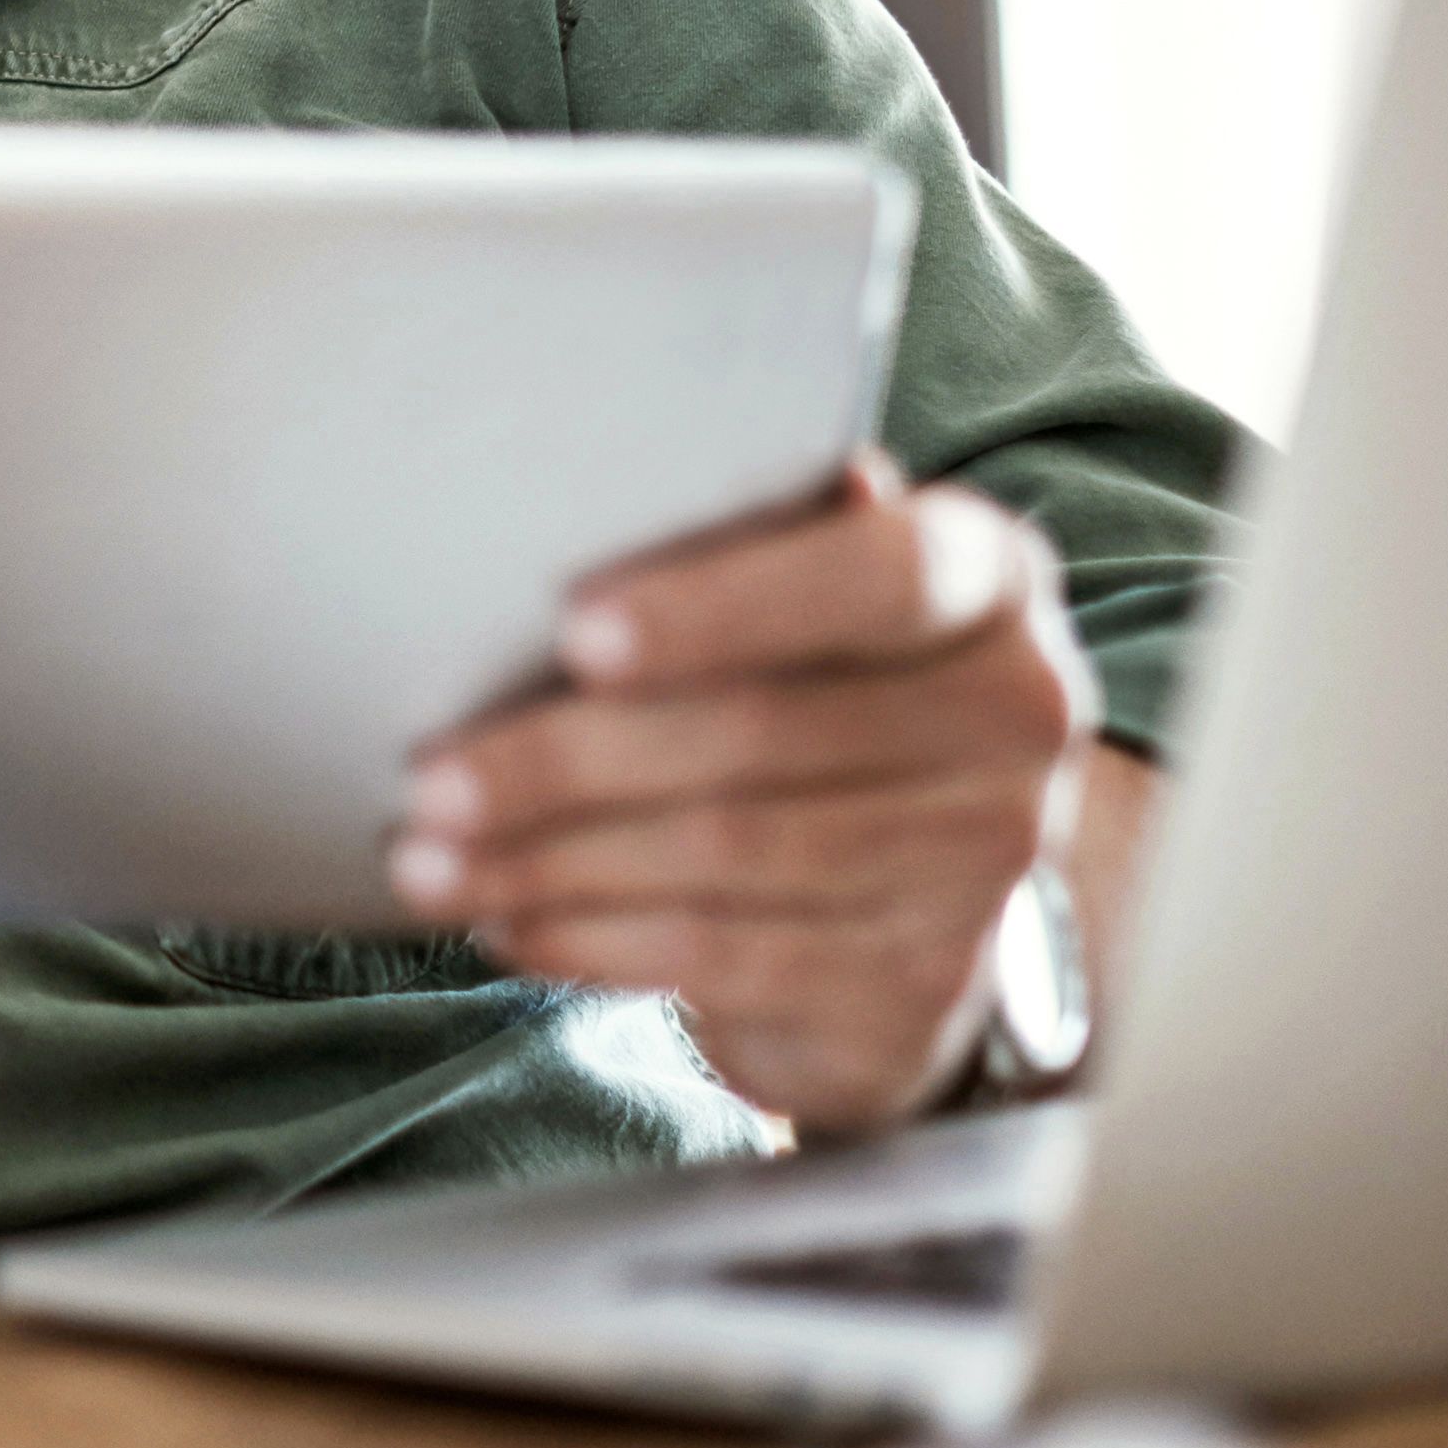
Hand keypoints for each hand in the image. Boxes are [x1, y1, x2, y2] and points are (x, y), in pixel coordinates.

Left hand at [384, 457, 1126, 1138]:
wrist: (910, 885)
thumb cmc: (811, 684)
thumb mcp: (793, 591)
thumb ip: (741, 530)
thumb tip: (620, 464)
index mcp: (986, 576)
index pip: (874, 575)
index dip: (721, 606)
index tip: (572, 631)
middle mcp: (1019, 711)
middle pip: (767, 730)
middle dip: (569, 759)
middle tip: (429, 780)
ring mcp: (984, 859)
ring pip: (730, 852)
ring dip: (554, 860)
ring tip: (428, 860)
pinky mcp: (924, 982)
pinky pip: (731, 956)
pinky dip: (597, 941)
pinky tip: (508, 924)